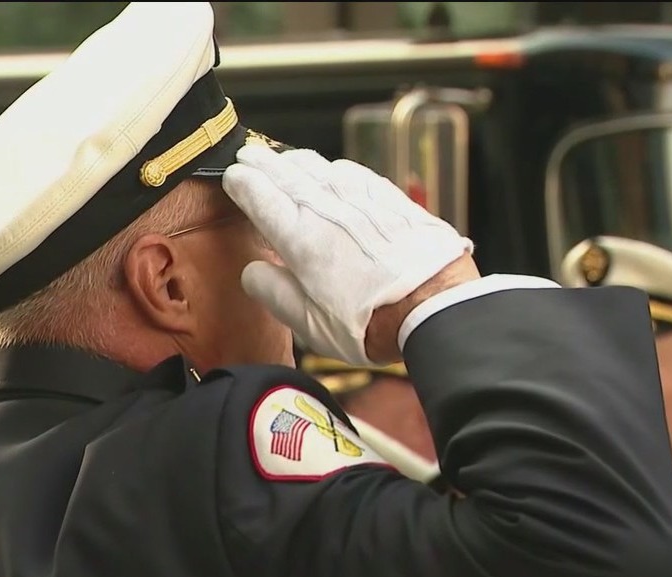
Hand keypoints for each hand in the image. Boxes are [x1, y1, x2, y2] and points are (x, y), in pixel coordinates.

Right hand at [223, 146, 472, 364]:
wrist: (438, 307)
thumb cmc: (375, 322)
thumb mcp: (310, 325)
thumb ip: (275, 294)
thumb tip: (253, 273)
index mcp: (300, 237)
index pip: (258, 194)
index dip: (241, 182)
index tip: (233, 178)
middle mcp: (327, 209)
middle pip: (285, 172)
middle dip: (261, 162)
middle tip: (248, 157)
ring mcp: (361, 199)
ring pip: (319, 165)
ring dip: (295, 160)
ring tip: (284, 161)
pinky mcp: (390, 199)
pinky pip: (354, 171)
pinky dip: (334, 168)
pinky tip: (333, 171)